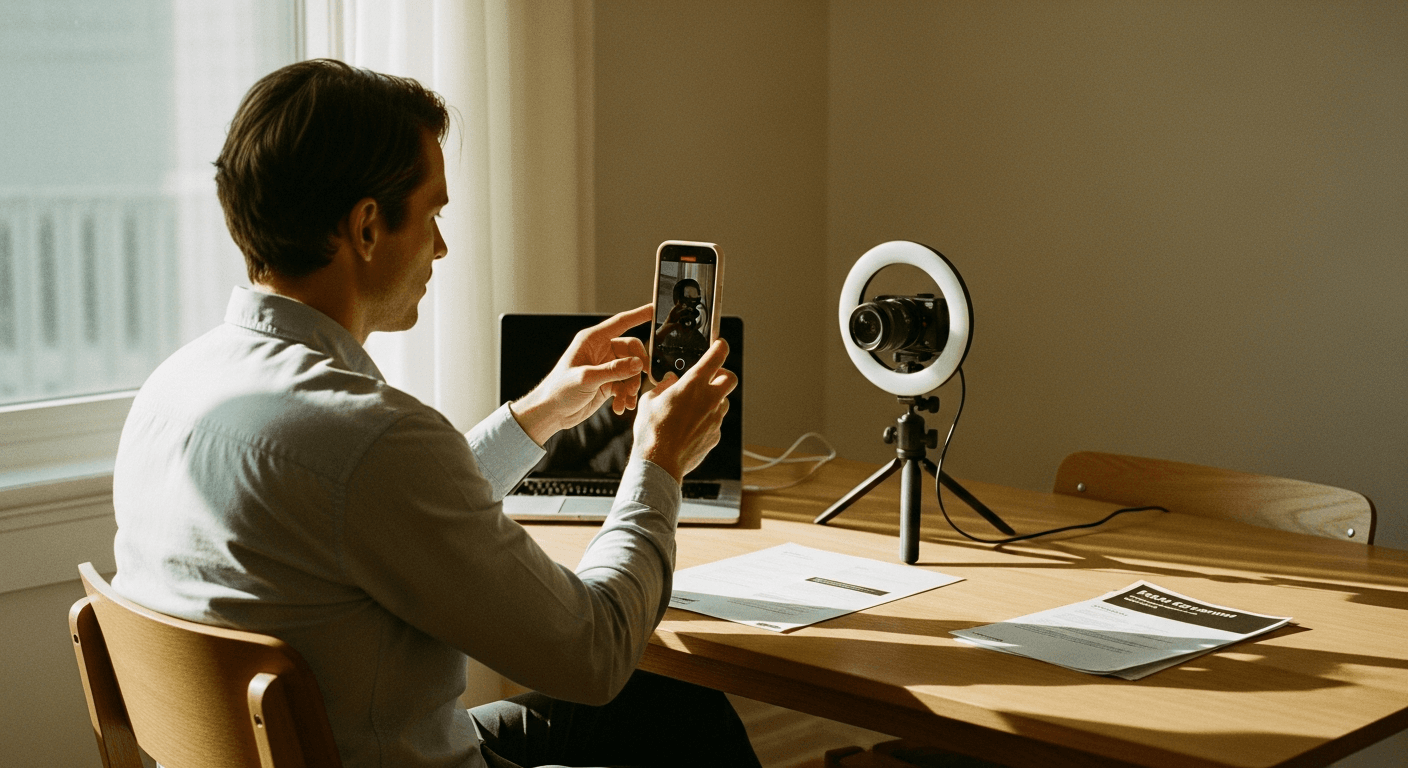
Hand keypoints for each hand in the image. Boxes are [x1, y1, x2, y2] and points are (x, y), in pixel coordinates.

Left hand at [510, 305, 651, 445]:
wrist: (551, 412)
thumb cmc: (559, 390)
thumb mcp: (587, 378)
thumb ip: (614, 370)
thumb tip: (638, 363)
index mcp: (592, 340)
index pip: (621, 322)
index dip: (640, 315)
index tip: (655, 309)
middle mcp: (601, 350)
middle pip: (632, 351)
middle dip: (638, 367)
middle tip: (639, 382)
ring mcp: (605, 367)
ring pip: (631, 370)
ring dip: (632, 386)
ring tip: (626, 400)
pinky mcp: (607, 382)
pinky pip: (626, 384)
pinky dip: (626, 395)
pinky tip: (621, 406)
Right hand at [631, 339, 736, 482]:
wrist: (659, 463)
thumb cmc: (651, 432)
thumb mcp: (649, 401)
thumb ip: (663, 386)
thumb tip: (670, 381)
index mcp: (693, 384)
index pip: (717, 356)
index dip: (720, 346)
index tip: (719, 345)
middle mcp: (709, 399)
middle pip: (730, 378)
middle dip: (722, 374)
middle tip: (709, 378)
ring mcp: (715, 419)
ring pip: (724, 401)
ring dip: (714, 399)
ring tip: (694, 405)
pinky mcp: (715, 435)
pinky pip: (716, 421)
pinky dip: (707, 419)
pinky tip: (690, 426)